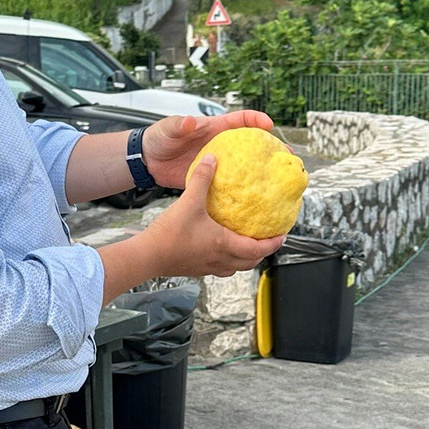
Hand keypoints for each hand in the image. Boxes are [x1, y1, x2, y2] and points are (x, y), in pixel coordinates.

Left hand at [140, 110, 273, 188]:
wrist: (148, 161)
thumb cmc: (159, 138)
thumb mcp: (168, 128)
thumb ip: (179, 125)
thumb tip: (190, 122)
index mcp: (214, 129)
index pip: (240, 121)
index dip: (256, 120)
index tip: (270, 126)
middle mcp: (220, 148)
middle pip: (250, 147)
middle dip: (270, 151)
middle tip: (286, 160)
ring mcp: (217, 166)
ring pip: (243, 169)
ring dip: (260, 175)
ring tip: (277, 184)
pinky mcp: (209, 182)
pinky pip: (228, 188)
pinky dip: (240, 195)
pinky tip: (250, 204)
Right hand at [143, 154, 284, 277]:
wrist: (146, 257)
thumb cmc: (170, 234)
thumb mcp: (189, 201)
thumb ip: (202, 179)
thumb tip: (212, 159)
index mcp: (225, 245)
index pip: (259, 248)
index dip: (273, 243)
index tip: (282, 234)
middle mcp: (220, 260)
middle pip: (251, 262)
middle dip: (262, 251)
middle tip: (269, 239)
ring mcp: (208, 267)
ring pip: (236, 267)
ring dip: (246, 258)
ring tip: (248, 245)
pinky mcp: (196, 269)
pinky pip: (220, 267)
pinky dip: (228, 260)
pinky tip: (219, 247)